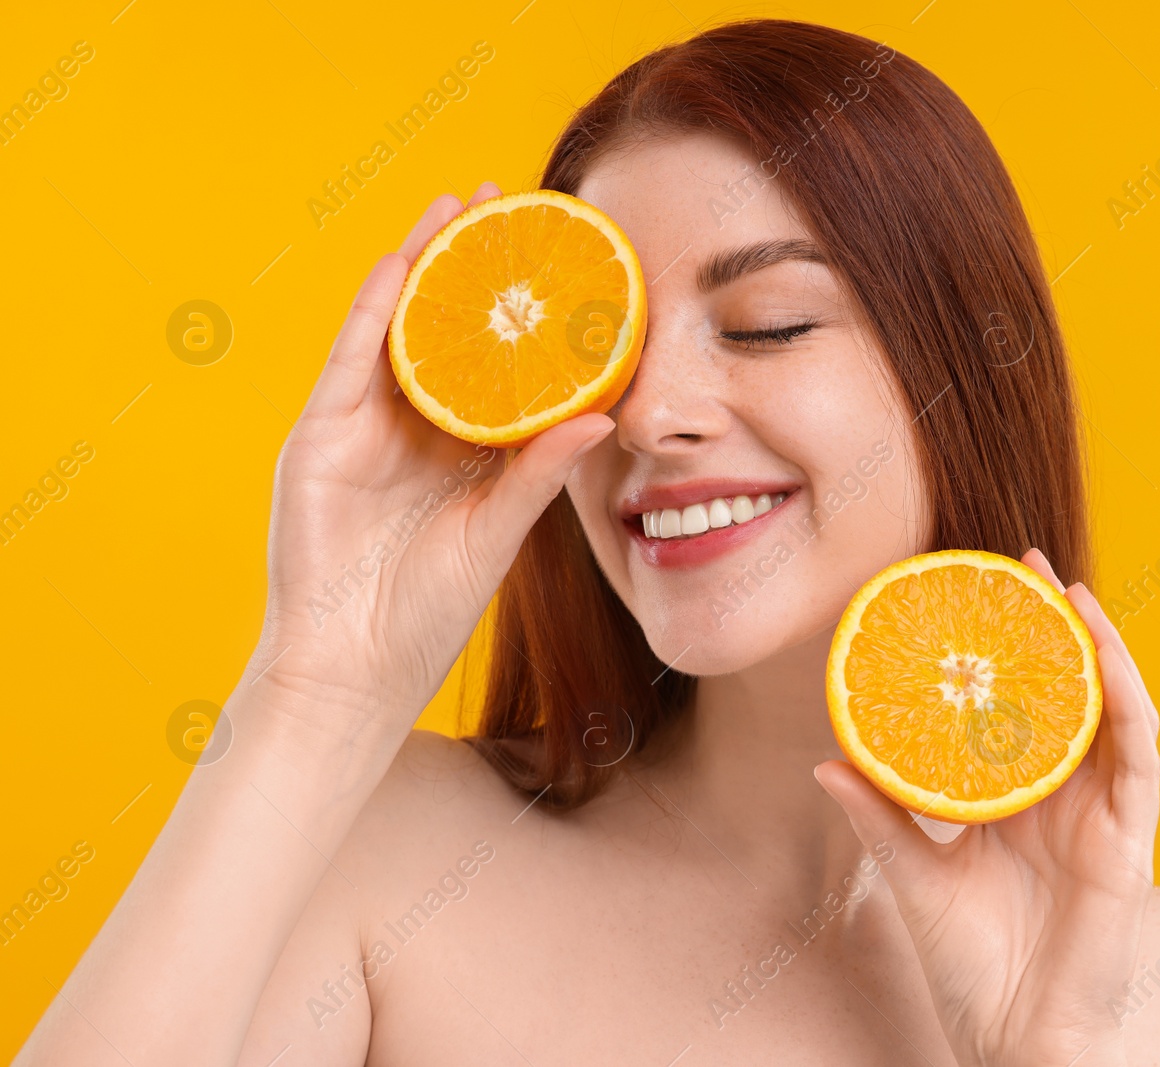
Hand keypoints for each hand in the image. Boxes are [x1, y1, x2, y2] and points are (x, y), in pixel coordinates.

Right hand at [247, 182, 614, 746]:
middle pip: (447, 327)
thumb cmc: (428, 612)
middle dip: (474, 265)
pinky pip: (351, 356)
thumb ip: (541, 473)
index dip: (524, 311)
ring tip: (460, 205)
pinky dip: (374, 308)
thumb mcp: (499, 531)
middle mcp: (416, 427)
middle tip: (511, 202)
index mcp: (465, 449)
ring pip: (398, 325)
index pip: (498, 362)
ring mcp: (364, 425)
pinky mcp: (322, 433)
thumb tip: (605, 416)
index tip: (564, 260)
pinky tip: (403, 260)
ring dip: (425, 262)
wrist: (355, 666)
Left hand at [816, 548, 1159, 1066]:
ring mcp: (1103, 816)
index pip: (1023, 708)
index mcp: (1021, 802)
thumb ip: (882, 819)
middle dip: (1057, 627)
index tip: (978, 593)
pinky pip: (1139, 756)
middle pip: (1072, 694)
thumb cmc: (970, 968)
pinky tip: (1104, 655)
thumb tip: (826, 760)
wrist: (1012, 1041)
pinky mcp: (1129, 840)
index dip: (1011, 652)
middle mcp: (1067, 798)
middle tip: (1026, 564)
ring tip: (1069, 590)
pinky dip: (1126, 699)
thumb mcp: (914, 878)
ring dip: (1099, 646)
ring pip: (1115, 710)